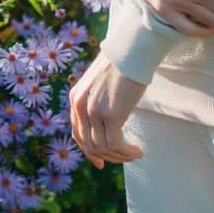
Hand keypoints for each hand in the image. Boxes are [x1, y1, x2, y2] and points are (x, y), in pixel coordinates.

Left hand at [68, 54, 146, 168]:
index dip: (90, 152)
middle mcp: (80, 106)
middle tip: (126, 156)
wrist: (131, 50)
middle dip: (108, 156)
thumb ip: (97, 101)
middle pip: (89, 145)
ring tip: (135, 153)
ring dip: (120, 156)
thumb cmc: (122, 64)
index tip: (102, 162)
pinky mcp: (110, 115)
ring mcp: (93, 111)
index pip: (78, 134)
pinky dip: (127, 152)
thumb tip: (107, 121)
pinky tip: (138, 151)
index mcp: (75, 98)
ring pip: (103, 148)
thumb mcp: (100, 84)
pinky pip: (116, 145)